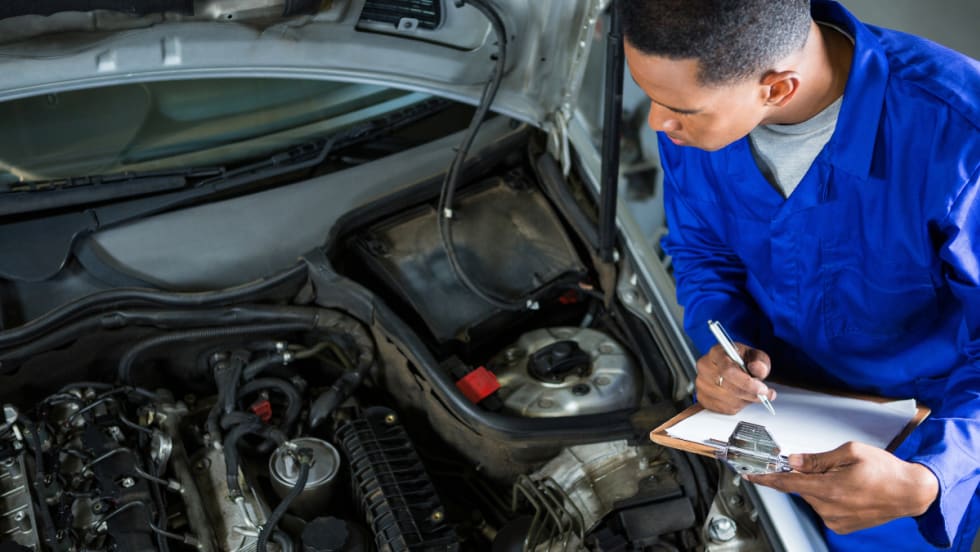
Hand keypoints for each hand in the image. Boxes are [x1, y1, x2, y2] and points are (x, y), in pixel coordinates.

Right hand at [695, 343, 774, 413]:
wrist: (733, 367)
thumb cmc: (742, 361)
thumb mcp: (755, 356)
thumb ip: (760, 361)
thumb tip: (758, 369)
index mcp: (716, 353)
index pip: (728, 370)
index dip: (746, 382)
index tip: (762, 389)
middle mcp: (705, 367)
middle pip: (728, 387)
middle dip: (751, 394)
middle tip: (765, 394)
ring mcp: (702, 384)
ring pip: (728, 400)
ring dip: (746, 400)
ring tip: (752, 393)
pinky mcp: (703, 398)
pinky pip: (725, 409)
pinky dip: (738, 406)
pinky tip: (741, 397)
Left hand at [747, 441, 938, 533]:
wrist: (910, 492)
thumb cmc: (885, 470)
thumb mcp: (850, 452)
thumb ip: (818, 459)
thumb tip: (793, 461)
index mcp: (829, 488)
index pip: (787, 483)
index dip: (767, 478)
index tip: (751, 475)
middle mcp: (830, 508)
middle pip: (802, 487)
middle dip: (808, 475)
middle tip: (831, 467)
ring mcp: (835, 520)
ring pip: (813, 497)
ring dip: (821, 486)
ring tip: (847, 480)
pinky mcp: (841, 526)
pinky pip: (824, 507)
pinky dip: (829, 497)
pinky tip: (849, 491)